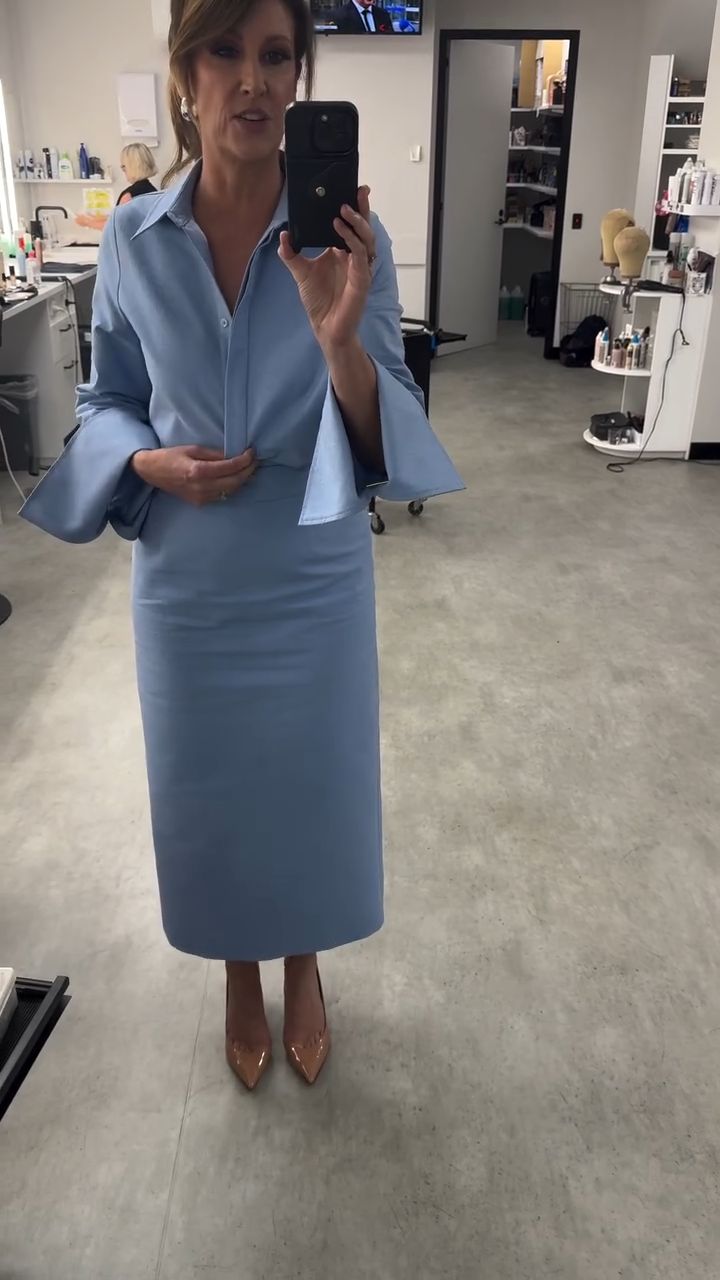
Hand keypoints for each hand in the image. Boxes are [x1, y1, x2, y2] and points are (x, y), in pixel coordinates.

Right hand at [131, 445, 256, 506]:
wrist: (153, 472)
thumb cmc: (171, 456)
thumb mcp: (193, 449)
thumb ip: (214, 454)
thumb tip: (234, 456)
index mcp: (198, 471)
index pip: (230, 467)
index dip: (245, 460)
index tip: (252, 452)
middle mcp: (201, 487)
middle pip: (234, 482)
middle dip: (248, 471)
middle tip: (255, 461)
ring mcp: (201, 497)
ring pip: (231, 491)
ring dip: (243, 480)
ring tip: (250, 469)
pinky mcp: (200, 503)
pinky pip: (222, 495)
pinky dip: (232, 487)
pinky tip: (237, 479)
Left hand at [278, 185, 375, 355]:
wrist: (325, 327)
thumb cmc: (319, 301)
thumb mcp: (300, 272)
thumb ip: (291, 253)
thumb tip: (284, 234)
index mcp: (343, 252)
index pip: (352, 225)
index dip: (354, 208)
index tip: (351, 189)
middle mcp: (354, 257)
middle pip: (364, 227)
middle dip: (362, 208)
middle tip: (357, 190)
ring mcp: (361, 267)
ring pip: (366, 239)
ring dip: (357, 223)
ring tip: (343, 210)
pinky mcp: (361, 279)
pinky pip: (360, 255)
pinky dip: (351, 240)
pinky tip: (339, 230)